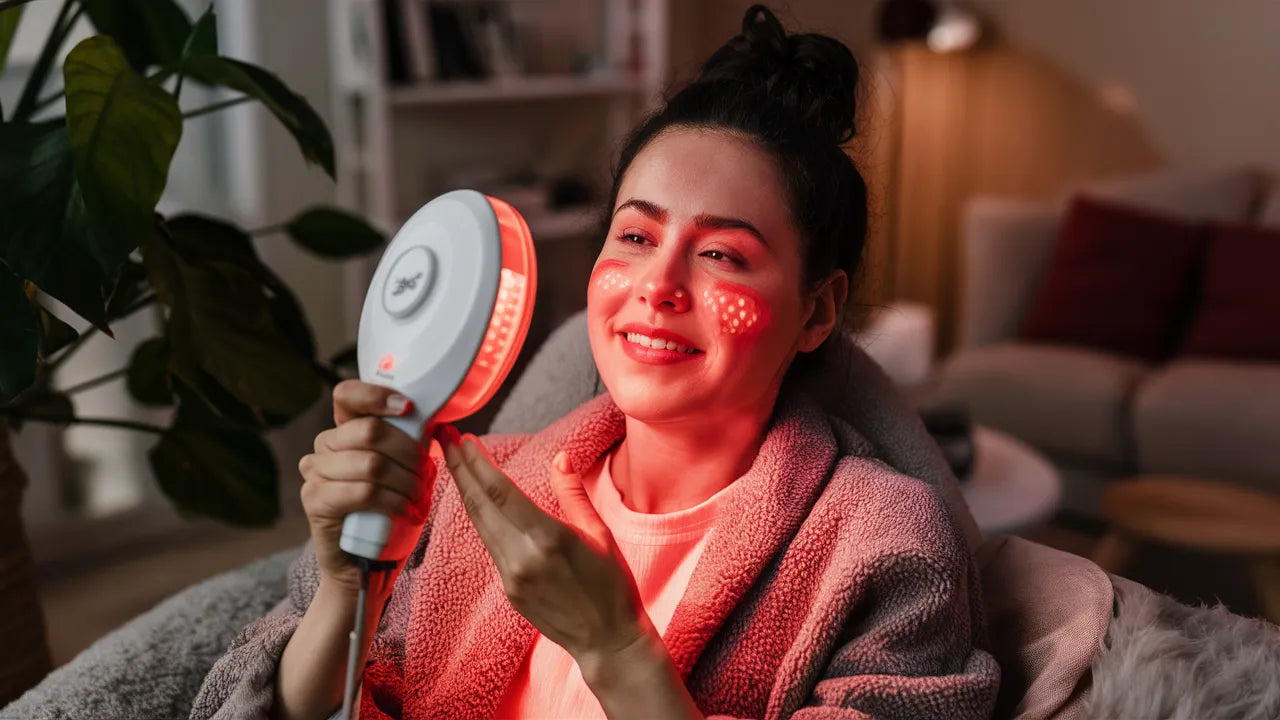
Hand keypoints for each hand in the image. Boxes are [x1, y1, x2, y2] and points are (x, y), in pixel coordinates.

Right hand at [298, 380, 435, 593]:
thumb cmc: (390, 513)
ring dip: (406, 481)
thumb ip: (411, 444)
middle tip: (426, 474)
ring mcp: (315, 474)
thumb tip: (436, 424)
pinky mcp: (316, 502)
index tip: (409, 409)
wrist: (369, 564)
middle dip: (408, 452)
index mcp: (345, 432)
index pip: (347, 395)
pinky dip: (394, 501)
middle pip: (369, 430)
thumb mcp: (406, 471)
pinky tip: (408, 511)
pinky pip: (363, 491)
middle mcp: (324, 447)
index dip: (377, 395)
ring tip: (420, 498)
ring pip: (371, 463)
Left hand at [435, 425, 651, 662]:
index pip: (500, 490)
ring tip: (454, 463)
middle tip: (445, 438)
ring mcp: (511, 576)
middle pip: (479, 504)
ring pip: (479, 525)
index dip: (477, 462)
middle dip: (460, 468)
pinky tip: (477, 501)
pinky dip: (480, 518)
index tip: (464, 438)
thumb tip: (559, 458)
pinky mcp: (509, 590)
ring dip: (465, 491)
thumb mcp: (600, 533)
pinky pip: (490, 545)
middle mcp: (522, 556)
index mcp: (548, 537)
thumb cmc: (612, 585)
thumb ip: (573, 493)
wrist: (607, 640)